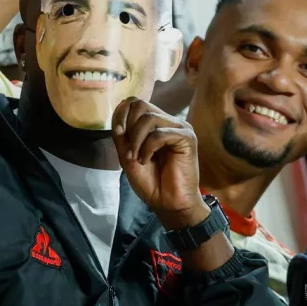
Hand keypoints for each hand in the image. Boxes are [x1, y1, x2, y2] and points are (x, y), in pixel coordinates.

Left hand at [112, 97, 206, 229]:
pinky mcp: (187, 138)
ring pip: (149, 118)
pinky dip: (148, 148)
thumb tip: (118, 111)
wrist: (167, 203)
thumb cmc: (150, 182)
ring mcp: (179, 128)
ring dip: (136, 140)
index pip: (135, 102)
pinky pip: (160, 134)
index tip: (118, 133)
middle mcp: (168, 122)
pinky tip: (147, 161)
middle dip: (128, 128)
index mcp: (155, 124)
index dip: (121, 113)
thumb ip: (122, 133)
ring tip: (137, 159)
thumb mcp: (127, 154)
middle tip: (129, 152)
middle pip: (140, 104)